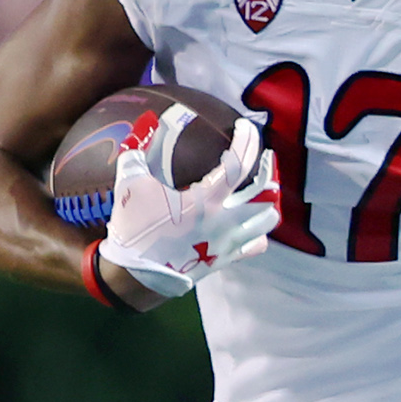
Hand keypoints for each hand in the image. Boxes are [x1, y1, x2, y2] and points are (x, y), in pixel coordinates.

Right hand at [101, 108, 275, 297]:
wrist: (137, 275)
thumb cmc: (135, 228)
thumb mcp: (131, 185)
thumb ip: (139, 153)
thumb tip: (145, 127)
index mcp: (207, 200)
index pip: (239, 163)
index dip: (246, 139)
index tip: (244, 126)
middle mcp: (226, 221)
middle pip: (267, 192)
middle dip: (269, 169)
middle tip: (264, 157)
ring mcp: (229, 242)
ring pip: (268, 220)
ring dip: (269, 200)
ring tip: (262, 188)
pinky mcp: (226, 259)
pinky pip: (257, 245)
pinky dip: (259, 230)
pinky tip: (250, 222)